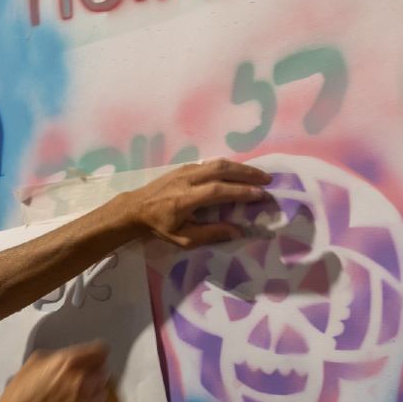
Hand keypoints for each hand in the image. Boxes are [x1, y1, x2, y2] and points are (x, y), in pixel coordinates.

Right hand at [0, 342, 110, 401]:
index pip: (101, 351)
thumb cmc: (19, 396)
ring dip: (94, 396)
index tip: (93, 360)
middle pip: (104, 373)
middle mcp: (81, 382)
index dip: (97, 355)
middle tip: (78, 384)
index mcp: (67, 363)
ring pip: (104, 393)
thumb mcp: (33, 363)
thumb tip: (77, 357)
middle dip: (93, 377)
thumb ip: (60, 356)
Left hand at [113, 158, 272, 248]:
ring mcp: (186, 170)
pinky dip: (228, 165)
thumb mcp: (183, 238)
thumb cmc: (159, 226)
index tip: (260, 194)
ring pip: (217, 163)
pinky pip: (210, 163)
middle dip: (247, 174)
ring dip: (240, 167)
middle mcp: (187, 180)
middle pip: (222, 170)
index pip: (218, 191)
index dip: (240, 191)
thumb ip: (210, 234)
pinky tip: (239, 171)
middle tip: (267, 179)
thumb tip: (237, 231)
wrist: (135, 208)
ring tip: (258, 174)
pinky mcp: (184, 167)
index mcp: (186, 199)